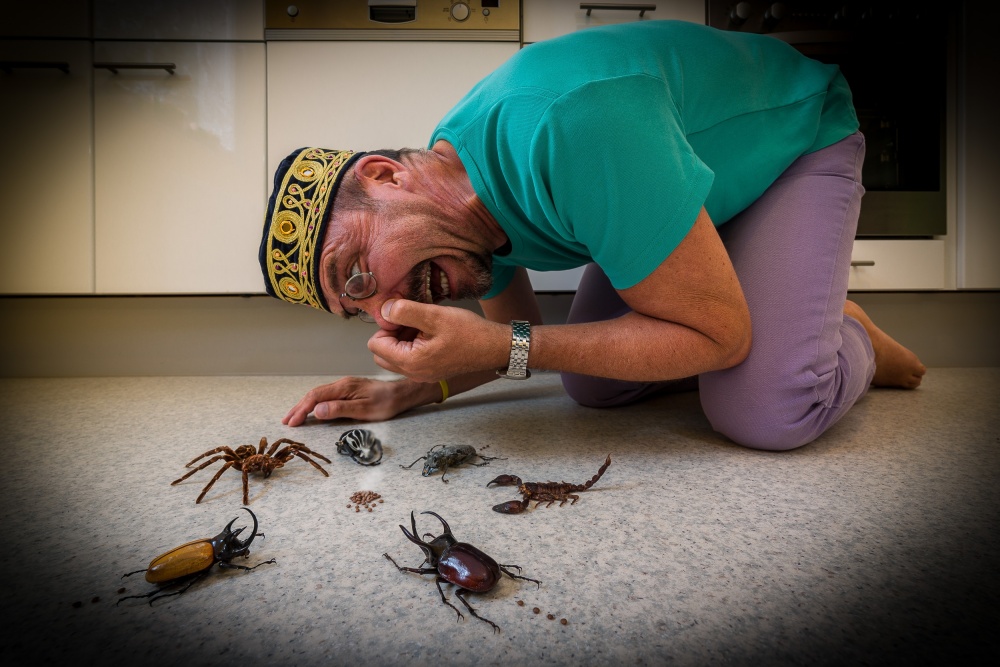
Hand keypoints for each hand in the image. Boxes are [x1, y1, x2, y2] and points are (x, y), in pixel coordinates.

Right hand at [282, 376, 425, 425]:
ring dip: (305, 406)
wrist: (401, 394)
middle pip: (314, 395)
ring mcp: (345, 387)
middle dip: (298, 408)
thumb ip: (339, 409)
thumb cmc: (386, 403)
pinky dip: (315, 404)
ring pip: (319, 395)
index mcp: (343, 387)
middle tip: (286, 422)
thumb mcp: (363, 410)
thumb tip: (316, 411)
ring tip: (294, 417)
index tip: (293, 423)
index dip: (302, 410)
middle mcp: (342, 384)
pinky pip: (326, 396)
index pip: (315, 397)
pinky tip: (312, 411)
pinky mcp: (349, 391)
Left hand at [368, 300, 507, 382]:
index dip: (386, 326)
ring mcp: (422, 374)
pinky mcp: (430, 371)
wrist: (494, 347)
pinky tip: (431, 332)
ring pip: (395, 356)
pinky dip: (413, 344)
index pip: (375, 344)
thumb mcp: (435, 315)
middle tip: (412, 320)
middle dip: (391, 334)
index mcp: (411, 362)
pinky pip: (410, 358)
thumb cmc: (470, 333)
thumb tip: (385, 309)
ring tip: (424, 325)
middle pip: (381, 353)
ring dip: (402, 339)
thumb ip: (406, 312)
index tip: (404, 315)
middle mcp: (414, 373)